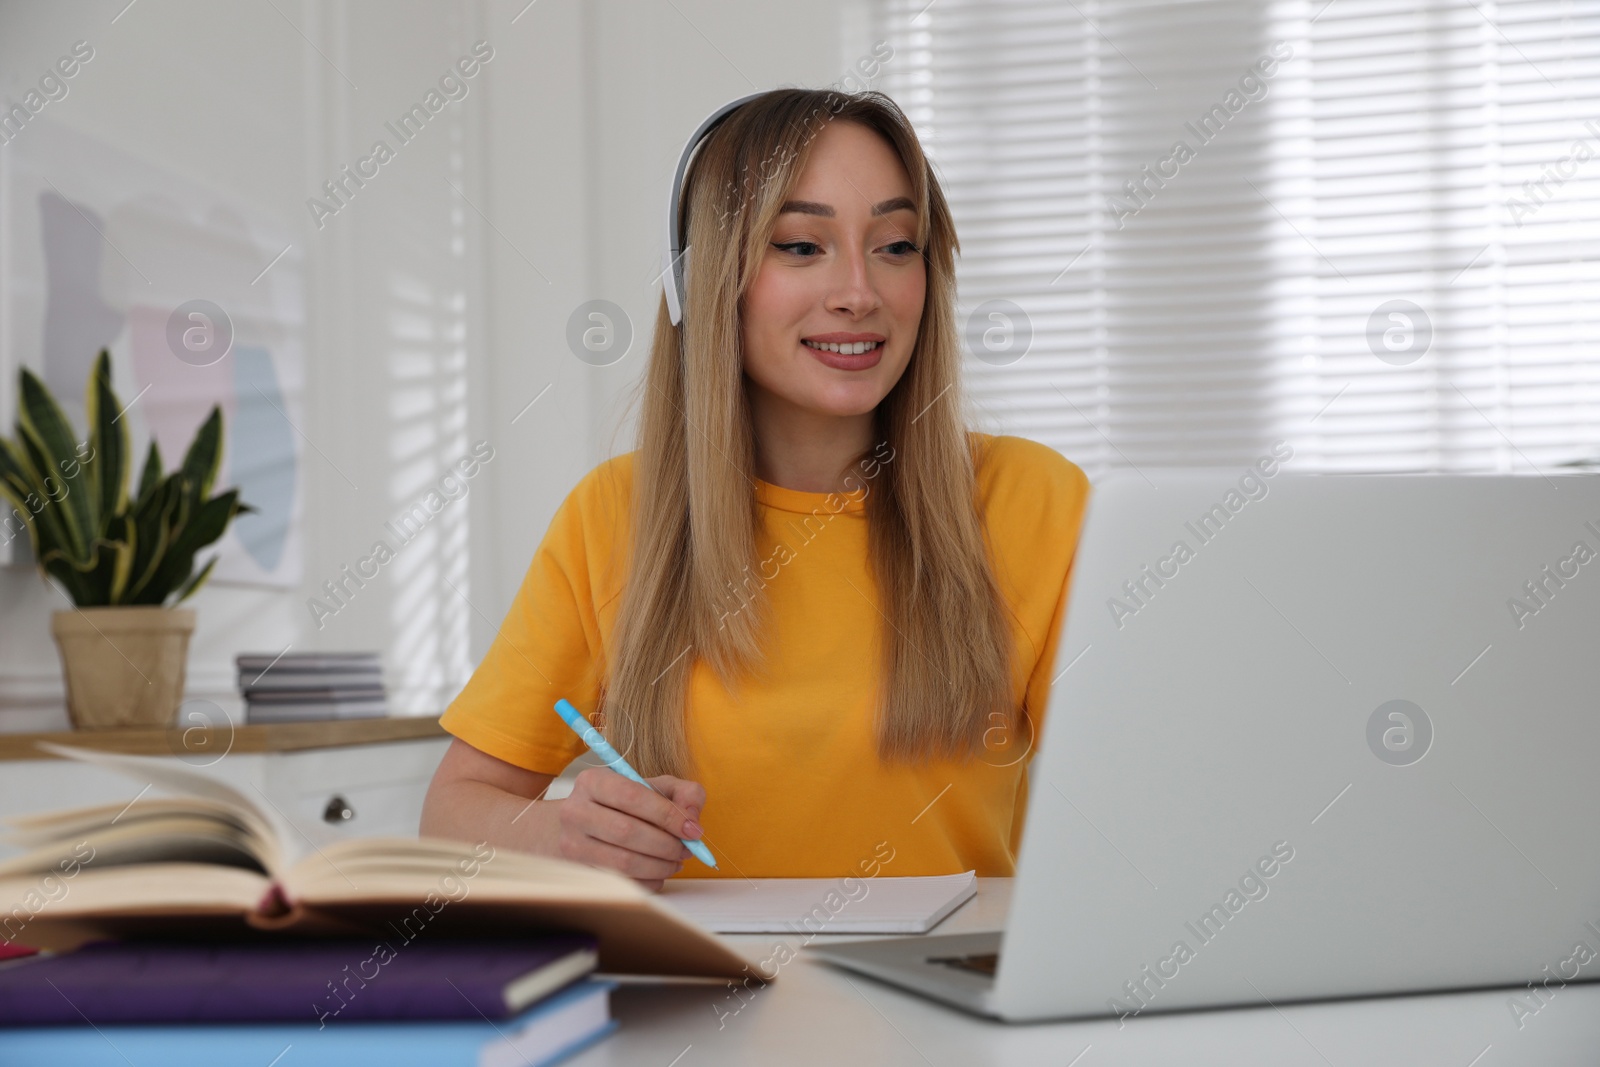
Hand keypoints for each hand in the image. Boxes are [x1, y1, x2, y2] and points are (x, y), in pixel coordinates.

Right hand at [556, 768, 706, 891]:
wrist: (584, 825)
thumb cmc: (626, 805)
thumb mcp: (656, 787)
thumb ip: (684, 794)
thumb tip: (692, 818)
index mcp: (593, 781)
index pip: (633, 796)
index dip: (668, 815)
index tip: (693, 830)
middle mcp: (575, 811)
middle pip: (627, 832)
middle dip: (666, 844)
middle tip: (687, 849)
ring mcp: (572, 844)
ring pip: (623, 863)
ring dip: (660, 866)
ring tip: (675, 861)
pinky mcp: (578, 871)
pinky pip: (621, 883)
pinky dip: (648, 881)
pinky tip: (658, 872)